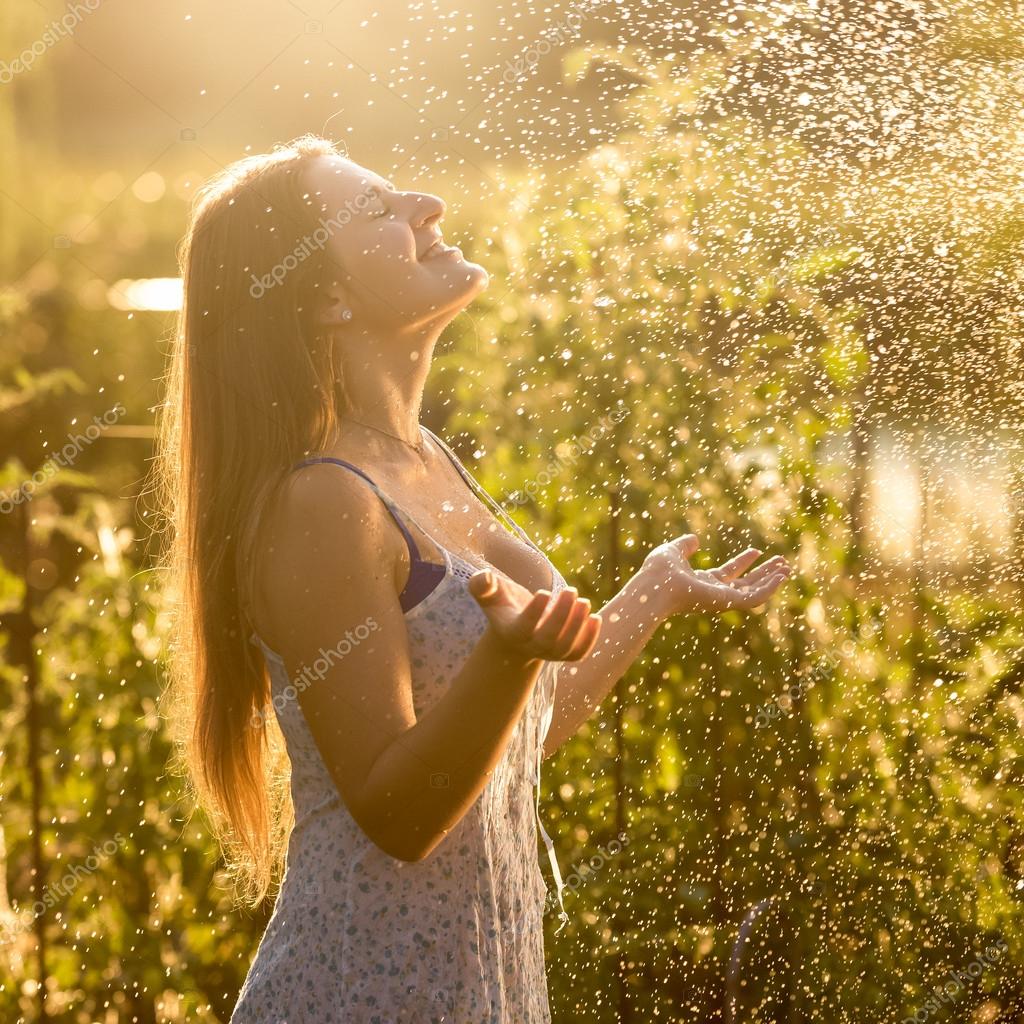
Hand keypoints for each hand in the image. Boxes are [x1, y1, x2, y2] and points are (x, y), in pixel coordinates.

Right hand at [467, 569, 600, 662]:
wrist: (516, 625)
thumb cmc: (503, 602)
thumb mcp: (491, 592)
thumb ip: (483, 585)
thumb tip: (483, 577)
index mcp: (510, 631)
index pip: (523, 628)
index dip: (534, 613)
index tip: (545, 592)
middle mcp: (530, 647)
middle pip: (548, 639)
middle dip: (561, 615)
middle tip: (570, 591)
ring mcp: (549, 653)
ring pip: (565, 647)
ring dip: (577, 625)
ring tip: (583, 601)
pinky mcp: (565, 653)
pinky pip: (579, 652)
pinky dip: (590, 638)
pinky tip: (595, 617)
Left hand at [639, 534, 791, 616]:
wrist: (655, 585)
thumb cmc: (659, 571)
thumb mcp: (673, 551)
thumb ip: (685, 546)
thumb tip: (695, 539)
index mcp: (701, 582)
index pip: (727, 573)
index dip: (742, 562)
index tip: (756, 551)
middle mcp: (714, 593)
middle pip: (744, 584)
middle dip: (763, 573)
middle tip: (780, 562)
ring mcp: (722, 600)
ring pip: (753, 592)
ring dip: (771, 581)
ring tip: (787, 568)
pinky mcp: (727, 603)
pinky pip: (754, 598)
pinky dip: (769, 589)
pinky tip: (781, 577)